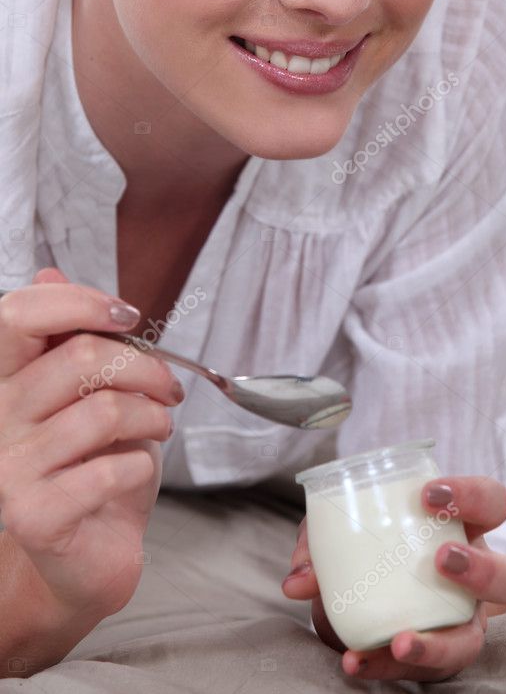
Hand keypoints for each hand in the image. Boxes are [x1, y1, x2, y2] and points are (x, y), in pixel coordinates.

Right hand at [0, 268, 185, 623]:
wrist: (84, 554)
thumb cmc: (91, 465)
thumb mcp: (88, 393)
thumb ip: (69, 336)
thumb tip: (50, 273)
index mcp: (4, 379)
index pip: (17, 315)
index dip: (78, 301)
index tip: (129, 315)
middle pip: (80, 357)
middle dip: (145, 367)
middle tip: (168, 387)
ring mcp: (7, 469)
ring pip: (105, 410)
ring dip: (154, 417)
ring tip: (160, 426)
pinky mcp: (32, 515)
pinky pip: (111, 467)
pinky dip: (143, 464)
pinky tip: (137, 470)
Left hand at [282, 474, 505, 682]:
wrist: (359, 604)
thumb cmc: (366, 552)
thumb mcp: (343, 535)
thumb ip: (319, 544)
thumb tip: (297, 579)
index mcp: (459, 529)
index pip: (491, 502)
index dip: (472, 495)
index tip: (429, 494)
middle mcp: (474, 578)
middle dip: (482, 568)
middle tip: (441, 560)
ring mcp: (461, 623)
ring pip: (475, 639)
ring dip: (438, 643)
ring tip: (400, 642)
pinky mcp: (438, 659)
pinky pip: (425, 672)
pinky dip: (385, 667)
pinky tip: (356, 662)